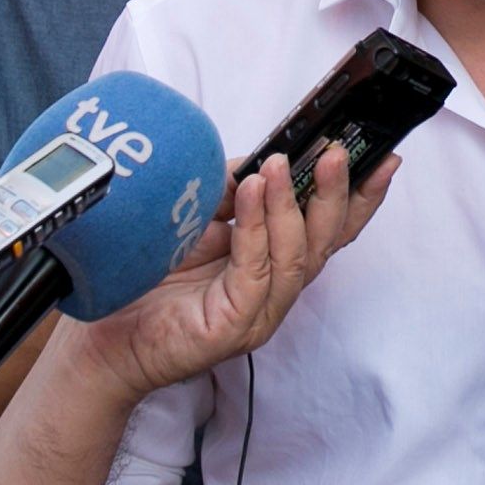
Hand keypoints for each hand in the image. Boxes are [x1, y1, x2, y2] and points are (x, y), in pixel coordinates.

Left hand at [81, 144, 397, 404]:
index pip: (330, 231)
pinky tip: (251, 195)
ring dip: (293, 206)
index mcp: (274, 266)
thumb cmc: (148, 279)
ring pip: (296, 259)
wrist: (101, 332)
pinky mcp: (232, 328)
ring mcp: (257, 314)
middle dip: (336, 195)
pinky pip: (255, 273)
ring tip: (281, 166)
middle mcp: (274, 293)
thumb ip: (235, 193)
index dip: (361, 197)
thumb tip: (264, 160)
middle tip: (337, 153)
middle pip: (324, 244)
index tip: (382, 157)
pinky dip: (257, 229)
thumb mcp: (199, 219)